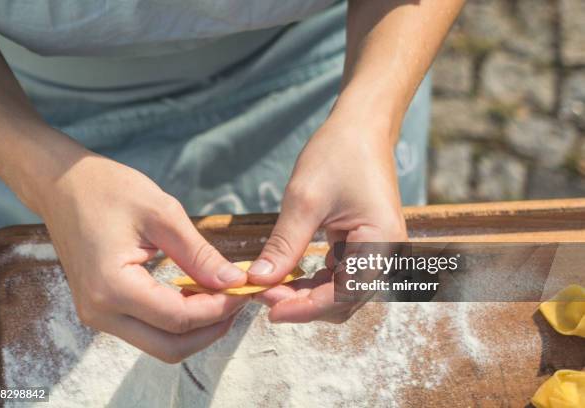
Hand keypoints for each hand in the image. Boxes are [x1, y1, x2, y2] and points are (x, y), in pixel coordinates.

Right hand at [37, 149, 249, 361]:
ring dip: (196, 328)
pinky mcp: (102, 309)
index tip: (245, 288)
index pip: (179, 319)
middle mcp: (100, 312)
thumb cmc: (109, 190)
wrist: (63, 185)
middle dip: (211, 328)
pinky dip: (177, 321)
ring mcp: (97, 315)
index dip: (219, 308)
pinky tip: (195, 292)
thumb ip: (199, 255)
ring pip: (160, 344)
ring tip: (221, 294)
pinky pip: (147, 330)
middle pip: (171, 347)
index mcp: (112, 287)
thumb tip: (234, 282)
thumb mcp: (162, 214)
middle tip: (237, 298)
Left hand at [248, 110, 407, 322]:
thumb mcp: (305, 200)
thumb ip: (284, 245)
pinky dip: (312, 280)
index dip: (305, 309)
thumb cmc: (338, 153)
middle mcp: (385, 254)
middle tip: (262, 293)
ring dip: (305, 295)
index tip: (269, 309)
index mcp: (381, 244)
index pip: (343, 296)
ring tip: (268, 285)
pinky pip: (338, 275)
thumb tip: (258, 281)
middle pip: (343, 301)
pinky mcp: (364, 245)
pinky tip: (285, 274)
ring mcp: (376, 251)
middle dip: (303, 304)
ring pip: (339, 292)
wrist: (361, 127)